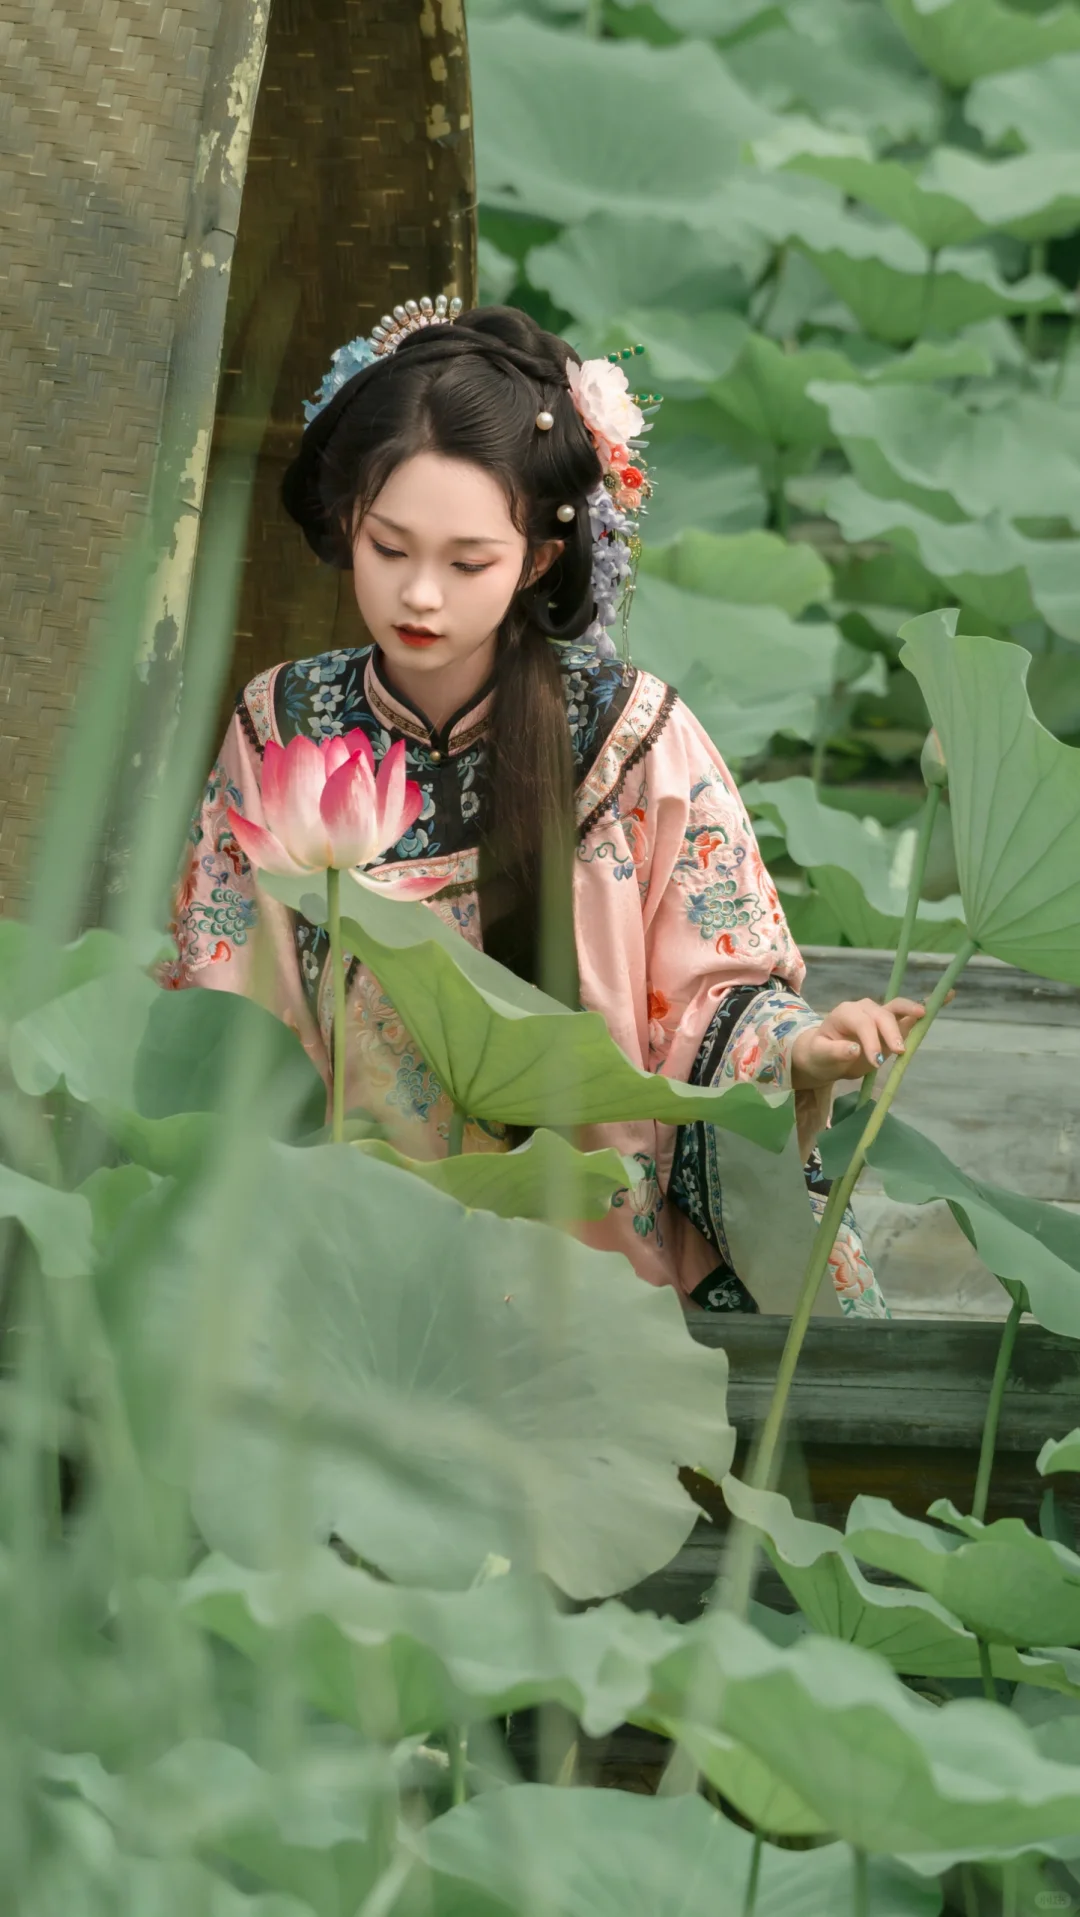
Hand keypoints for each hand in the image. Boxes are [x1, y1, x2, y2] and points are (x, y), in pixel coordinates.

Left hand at [790, 997, 925, 1089]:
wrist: (825, 1056)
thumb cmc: (820, 1055)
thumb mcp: (820, 1057)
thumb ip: (834, 1052)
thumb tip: (854, 1049)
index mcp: (845, 1013)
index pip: (862, 1022)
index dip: (871, 1040)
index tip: (876, 1061)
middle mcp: (864, 1009)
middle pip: (882, 1015)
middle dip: (892, 1032)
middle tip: (899, 1052)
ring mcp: (880, 1015)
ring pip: (898, 1009)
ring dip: (912, 1012)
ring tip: (925, 1015)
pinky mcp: (892, 1025)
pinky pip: (909, 1015)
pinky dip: (926, 1006)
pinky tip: (946, 996)